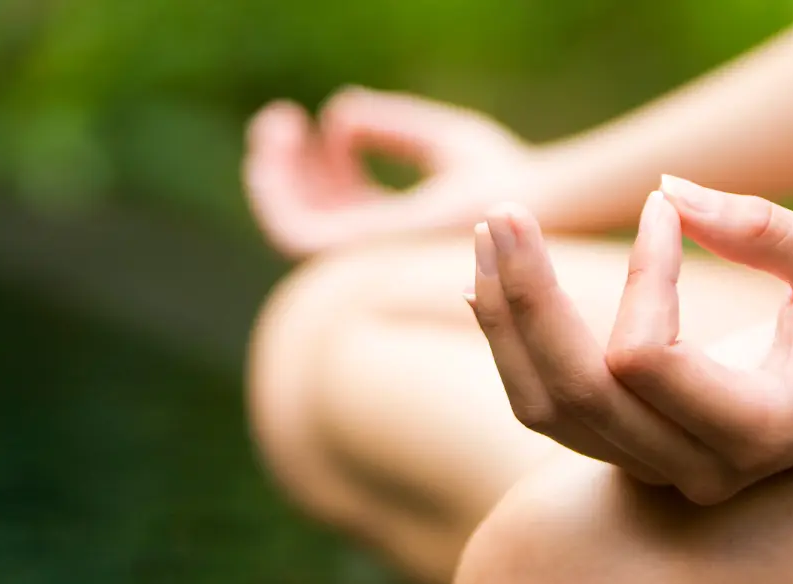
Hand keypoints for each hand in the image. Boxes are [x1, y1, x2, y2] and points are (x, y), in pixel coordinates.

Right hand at [244, 87, 532, 257]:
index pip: (340, 206)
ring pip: (289, 225)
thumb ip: (394, 128)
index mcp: (397, 232)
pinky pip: (292, 228)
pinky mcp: (354, 255)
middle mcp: (375, 253)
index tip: (309, 121)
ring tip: (276, 124)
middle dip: (283, 170)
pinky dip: (276, 187)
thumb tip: (340, 115)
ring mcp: (362, 260)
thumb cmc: (502, 180)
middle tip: (280, 119)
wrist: (521, 204)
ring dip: (271, 176)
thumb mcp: (442, 141)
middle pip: (309, 216)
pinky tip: (282, 140)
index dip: (317, 165)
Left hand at [466, 176, 792, 503]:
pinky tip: (494, 281)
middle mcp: (697, 471)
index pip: (646, 360)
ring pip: (544, 408)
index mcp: (758, 435)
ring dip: (505, 319)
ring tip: (490, 237)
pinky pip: (546, 406)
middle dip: (528, 298)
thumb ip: (770, 230)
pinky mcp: (626, 452)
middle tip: (505, 213)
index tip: (664, 206)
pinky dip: (513, 342)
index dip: (643, 275)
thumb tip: (670, 190)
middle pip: (575, 395)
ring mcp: (656, 471)